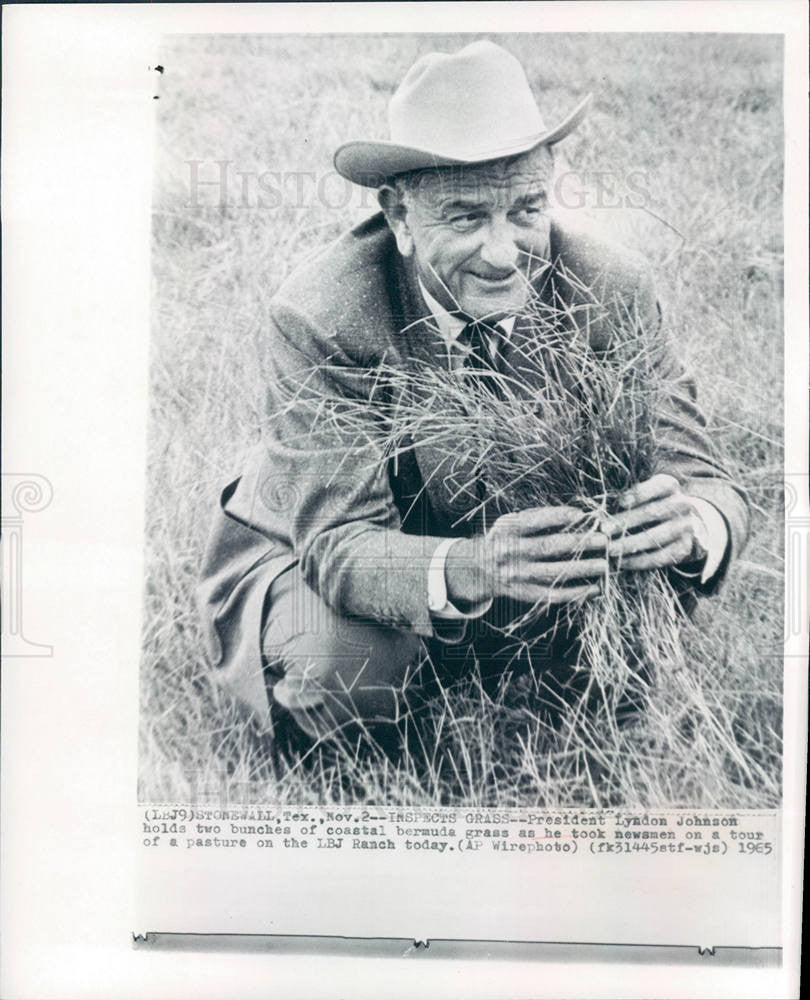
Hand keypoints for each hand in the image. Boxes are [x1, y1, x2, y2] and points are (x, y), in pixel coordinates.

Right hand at [446, 505, 607, 608]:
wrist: (479, 569)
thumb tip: (576, 516)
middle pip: (548, 547)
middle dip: (579, 543)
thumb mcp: (511, 522)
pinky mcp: (524, 594)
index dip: (559, 517)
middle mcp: (511, 553)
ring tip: (604, 565)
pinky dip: (575, 593)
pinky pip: (552, 595)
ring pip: (554, 573)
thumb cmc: (505, 539)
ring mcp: (517, 576)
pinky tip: (593, 588)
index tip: (583, 515)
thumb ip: (537, 517)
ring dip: (582, 569)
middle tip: (603, 540)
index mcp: (507, 530)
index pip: (535, 521)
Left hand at [600, 473, 707, 571]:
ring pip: (657, 537)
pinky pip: (662, 557)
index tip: (621, 502)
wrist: (689, 523)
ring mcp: (686, 527)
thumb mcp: (649, 493)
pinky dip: (640, 561)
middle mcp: (683, 505)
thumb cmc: (657, 504)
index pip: (660, 486)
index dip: (641, 493)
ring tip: (610, 549)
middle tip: (604, 529)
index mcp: (671, 486)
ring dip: (630, 544)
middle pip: (654, 512)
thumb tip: (603, 506)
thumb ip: (631, 496)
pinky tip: (623, 562)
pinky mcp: (685, 548)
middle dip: (626, 521)